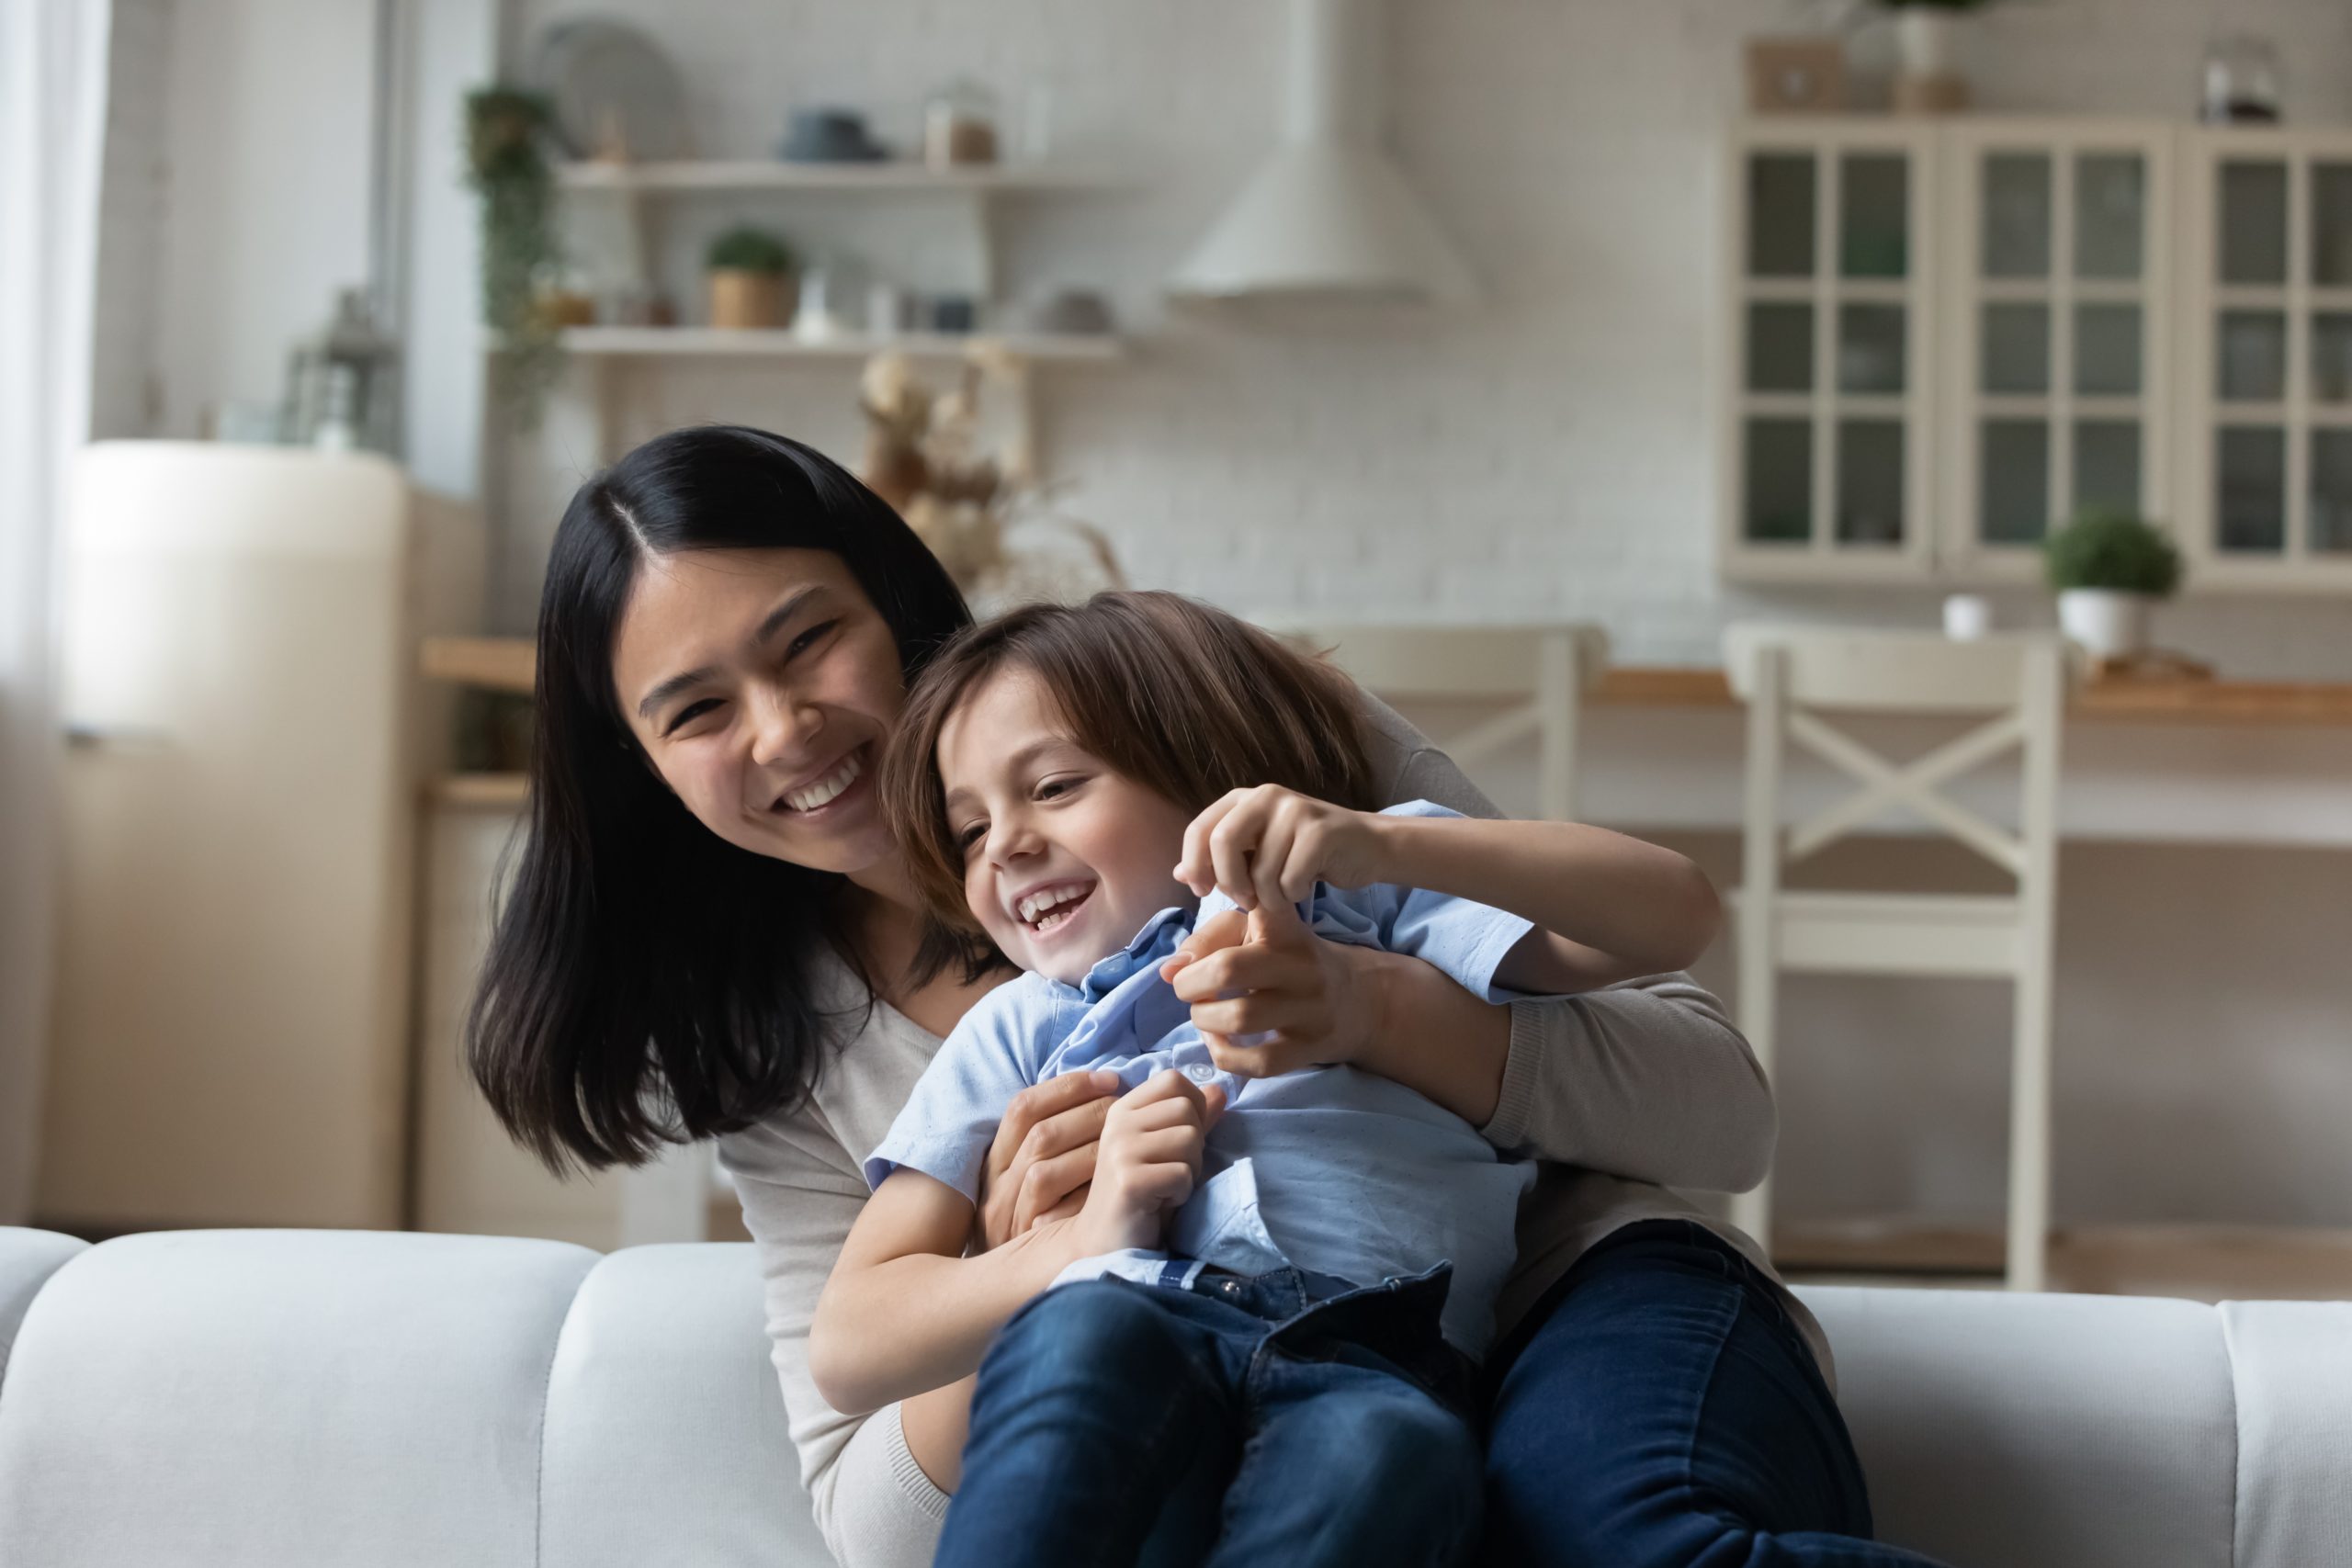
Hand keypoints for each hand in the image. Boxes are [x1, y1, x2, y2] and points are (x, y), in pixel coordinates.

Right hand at [974, 1069, 1119, 1250]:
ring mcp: (1012, 1219)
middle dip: (1091, 1115)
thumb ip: (1065, 1140)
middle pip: (1040, 1136)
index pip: (1023, 1108)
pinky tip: (1128, 1184)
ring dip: (1095, 1152)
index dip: (1066, 1088)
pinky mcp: (1034, 1244)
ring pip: (1045, 1170)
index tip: (1110, 1079)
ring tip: (1136, 1147)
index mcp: (996, 1164)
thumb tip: (1110, 1088)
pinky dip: (1095, 1191)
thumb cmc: (1053, 1230)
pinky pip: (1063, 1210)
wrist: (1038, 1288)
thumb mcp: (1046, 1180)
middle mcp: (996, 1189)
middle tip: (1133, 1112)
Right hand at [1071, 1069, 1226, 1256]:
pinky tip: (1159, 1204)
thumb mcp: (1165, 1150)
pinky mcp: (1129, 1180)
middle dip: (1193, 1144)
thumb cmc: (1139, 1197)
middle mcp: (1118, 1124)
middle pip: (1187, 1108)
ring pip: (1189, 1139)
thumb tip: (1219, 1090)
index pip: (1173, 1079)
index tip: (1177, 1140)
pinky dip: (1181, 1194)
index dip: (1192, 1106)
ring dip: (1188, 1170)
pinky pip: (1183, 1174)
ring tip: (1164, 1187)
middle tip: (1170, 1171)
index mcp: (1123, 1110)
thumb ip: (1191, 1119)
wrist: (1104, 1245)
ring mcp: (1120, 1151)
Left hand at [1158, 901, 1388, 1078]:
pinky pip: (1257, 1063)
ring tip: (1204, 1015)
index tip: (1216, 918)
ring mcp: (1310, 1008)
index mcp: (1285, 927)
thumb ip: (1209, 939)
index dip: (1222, 905)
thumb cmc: (1291, 960)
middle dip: (1189, 982)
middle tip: (1188, 988)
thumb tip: (1168, 970)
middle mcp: (1301, 964)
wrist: (1358, 1000)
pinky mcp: (1311, 1047)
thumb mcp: (1258, 933)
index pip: (1254, 903)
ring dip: (1203, 1020)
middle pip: (1227, 969)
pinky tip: (1220, 1043)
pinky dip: (1225, 1056)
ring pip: (1238, 1018)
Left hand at [1174, 785, 1390, 912]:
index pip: (1200, 829)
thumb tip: (1178, 874)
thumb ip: (1221, 860)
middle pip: (1223, 843)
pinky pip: (1289, 881)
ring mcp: (1294, 810)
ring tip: (1284, 894)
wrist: (1368, 845)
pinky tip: (1306, 887)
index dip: (1195, 865)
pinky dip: (1294, 896)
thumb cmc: (1306, 853)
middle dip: (1229, 882)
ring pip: (1260, 872)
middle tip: (1245, 900)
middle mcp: (1266, 796)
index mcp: (1244, 799)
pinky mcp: (1320, 832)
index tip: (1204, 891)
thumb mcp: (1259, 851)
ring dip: (1269, 898)